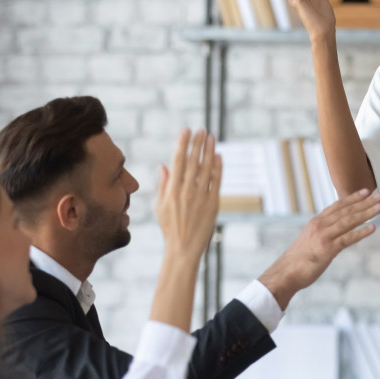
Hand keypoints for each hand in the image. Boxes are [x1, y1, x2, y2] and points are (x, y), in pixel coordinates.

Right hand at [155, 128, 221, 261]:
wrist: (183, 248)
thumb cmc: (170, 227)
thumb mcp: (160, 206)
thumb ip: (163, 185)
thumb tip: (164, 166)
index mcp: (171, 191)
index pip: (178, 161)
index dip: (182, 144)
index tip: (186, 131)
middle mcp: (186, 191)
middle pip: (193, 162)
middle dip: (197, 144)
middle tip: (202, 129)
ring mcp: (201, 197)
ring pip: (206, 169)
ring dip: (209, 151)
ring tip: (211, 138)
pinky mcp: (213, 204)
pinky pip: (216, 182)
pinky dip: (218, 168)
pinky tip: (219, 156)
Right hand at [261, 189, 379, 306]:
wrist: (286, 273)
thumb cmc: (298, 259)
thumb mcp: (310, 238)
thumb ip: (322, 231)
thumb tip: (334, 229)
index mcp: (316, 222)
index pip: (338, 205)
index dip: (353, 197)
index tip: (366, 191)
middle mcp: (320, 225)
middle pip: (346, 210)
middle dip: (364, 202)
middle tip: (379, 196)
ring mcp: (324, 236)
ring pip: (349, 221)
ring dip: (366, 213)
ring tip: (379, 208)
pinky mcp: (327, 249)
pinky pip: (348, 239)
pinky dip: (361, 232)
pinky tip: (372, 228)